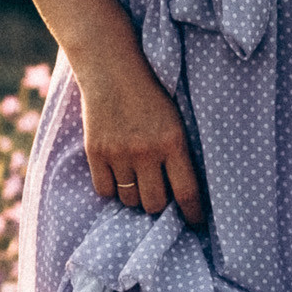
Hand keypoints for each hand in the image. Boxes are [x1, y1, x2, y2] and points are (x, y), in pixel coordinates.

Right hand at [76, 55, 207, 228]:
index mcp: (173, 142)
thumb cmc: (150, 95)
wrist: (111, 68)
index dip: (192, 214)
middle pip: (155, 203)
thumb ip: (178, 154)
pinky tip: (117, 176)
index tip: (195, 222)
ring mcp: (119, 153)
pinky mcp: (96, 152)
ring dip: (135, 196)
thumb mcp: (174, 120)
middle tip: (159, 196)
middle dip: (159, 205)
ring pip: (130, 199)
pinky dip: (112, 188)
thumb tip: (181, 195)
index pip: (187, 192)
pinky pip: (105, 190)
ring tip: (137, 181)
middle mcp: (146, 151)